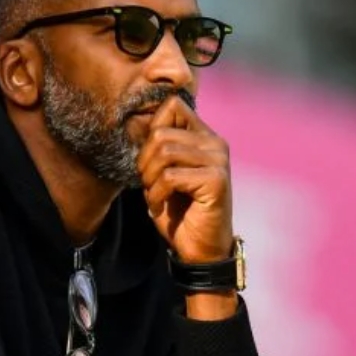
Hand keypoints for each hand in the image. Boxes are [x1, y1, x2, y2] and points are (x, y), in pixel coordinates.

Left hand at [137, 96, 233, 263]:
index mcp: (203, 136)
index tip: (148, 161)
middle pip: (161, 131)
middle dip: (144, 161)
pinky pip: (170, 176)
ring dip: (149, 179)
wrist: (200, 250)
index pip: (173, 105)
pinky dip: (156, 194)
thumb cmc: (179, 211)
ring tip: (154, 195)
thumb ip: (159, 147)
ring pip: (164, 151)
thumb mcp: (164, 173)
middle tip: (147, 184)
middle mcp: (215, 143)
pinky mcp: (216, 180)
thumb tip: (137, 122)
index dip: (151, 129)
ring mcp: (218, 160)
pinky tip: (159, 207)